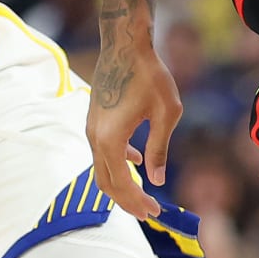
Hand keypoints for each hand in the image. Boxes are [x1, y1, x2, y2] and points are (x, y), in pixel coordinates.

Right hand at [87, 38, 182, 219]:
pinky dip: (117, 163)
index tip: (155, 212)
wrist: (125, 44)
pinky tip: (136, 161)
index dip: (137, 202)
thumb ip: (159, 148)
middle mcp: (95, 137)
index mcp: (111, 139)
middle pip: (106, 182)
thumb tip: (156, 180)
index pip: (121, 184)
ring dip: (121, 184)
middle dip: (126, 201)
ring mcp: (92, 128)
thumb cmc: (150, 75)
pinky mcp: (95, 120)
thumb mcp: (166, 113)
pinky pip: (102, 151)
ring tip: (142, 195)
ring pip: (102, 168)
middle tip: (148, 213)